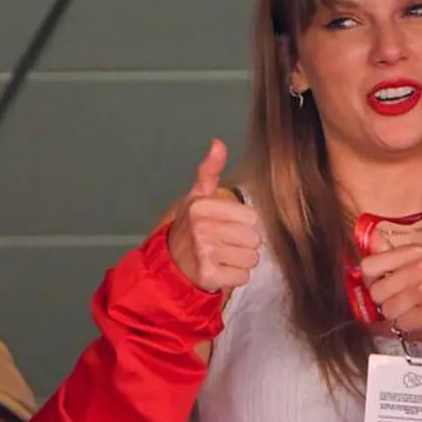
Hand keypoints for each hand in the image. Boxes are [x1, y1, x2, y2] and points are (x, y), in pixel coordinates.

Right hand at [165, 140, 260, 293]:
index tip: (224, 227)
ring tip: (220, 257)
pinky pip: (242, 277)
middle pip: (254, 239)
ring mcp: (204, 252)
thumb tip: (217, 143)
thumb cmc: (189, 229)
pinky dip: (234, 277)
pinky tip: (218, 270)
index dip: (242, 224)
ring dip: (239, 261)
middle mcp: (202, 228)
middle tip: (222, 244)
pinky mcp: (208, 275)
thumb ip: (210, 171)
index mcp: (202, 206)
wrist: (168, 264)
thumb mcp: (197, 197)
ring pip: (251, 259)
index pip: (252, 218)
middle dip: (242, 244)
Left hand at [358, 236, 421, 342]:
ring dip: (398, 317)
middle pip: (376, 292)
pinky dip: (409, 329)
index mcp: (416, 252)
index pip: (369, 265)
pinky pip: (401, 325)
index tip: (378, 285)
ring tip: (417, 311)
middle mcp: (421, 267)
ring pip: (387, 311)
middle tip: (404, 303)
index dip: (370, 281)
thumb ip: (396, 256)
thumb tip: (371, 242)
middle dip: (386, 303)